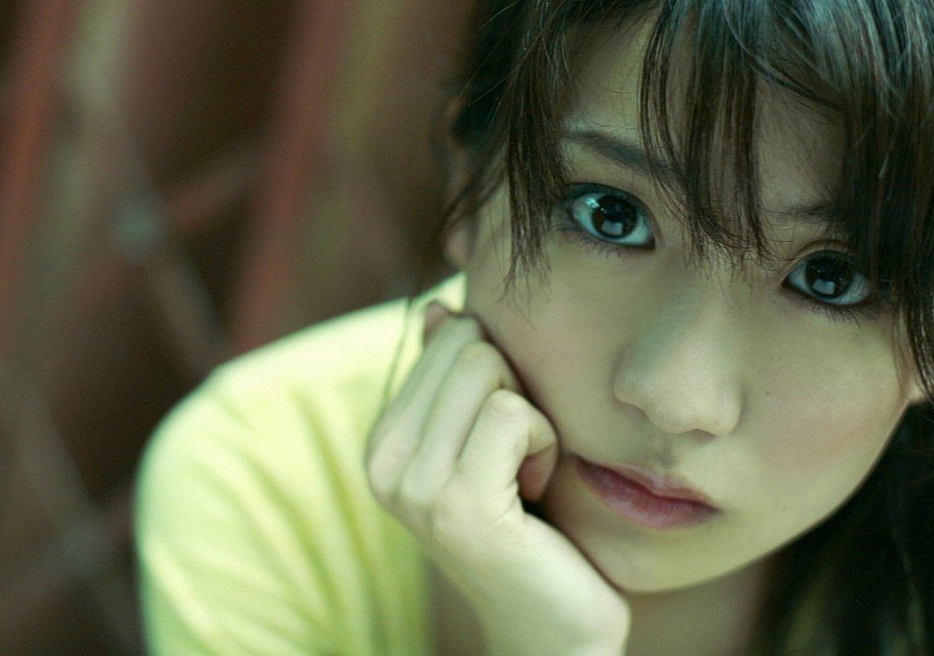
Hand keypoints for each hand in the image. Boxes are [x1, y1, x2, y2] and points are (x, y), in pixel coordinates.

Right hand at [366, 301, 629, 655]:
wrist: (551, 624)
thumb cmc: (531, 526)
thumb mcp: (484, 441)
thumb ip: (453, 379)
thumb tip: (437, 309)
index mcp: (382, 440)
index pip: (447, 333)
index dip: (497, 375)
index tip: (500, 443)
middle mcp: (382, 461)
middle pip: (468, 344)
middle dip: (513, 388)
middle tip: (516, 459)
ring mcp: (414, 484)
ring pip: (490, 370)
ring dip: (532, 419)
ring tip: (523, 477)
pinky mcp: (458, 503)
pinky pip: (515, 415)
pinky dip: (545, 445)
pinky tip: (535, 494)